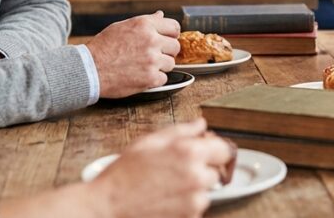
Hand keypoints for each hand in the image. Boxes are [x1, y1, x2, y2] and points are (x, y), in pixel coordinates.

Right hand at [86, 11, 180, 97]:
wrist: (89, 69)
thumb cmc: (103, 47)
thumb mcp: (122, 27)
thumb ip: (145, 22)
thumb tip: (160, 15)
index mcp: (145, 25)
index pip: (174, 27)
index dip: (171, 35)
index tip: (167, 40)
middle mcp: (151, 40)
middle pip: (175, 46)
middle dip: (166, 52)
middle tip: (153, 56)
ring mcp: (152, 60)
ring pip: (171, 63)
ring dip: (160, 66)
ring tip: (143, 66)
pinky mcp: (151, 78)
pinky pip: (163, 78)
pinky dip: (154, 79)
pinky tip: (140, 76)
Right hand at [89, 119, 234, 217]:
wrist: (109, 205)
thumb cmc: (124, 175)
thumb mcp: (150, 141)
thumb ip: (181, 130)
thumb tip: (199, 125)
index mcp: (189, 153)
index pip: (225, 150)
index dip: (215, 149)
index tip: (208, 151)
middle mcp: (196, 177)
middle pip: (216, 172)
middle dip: (202, 169)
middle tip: (178, 169)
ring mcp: (194, 201)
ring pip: (206, 191)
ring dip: (193, 188)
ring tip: (167, 185)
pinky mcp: (189, 217)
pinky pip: (196, 207)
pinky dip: (186, 203)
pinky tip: (166, 197)